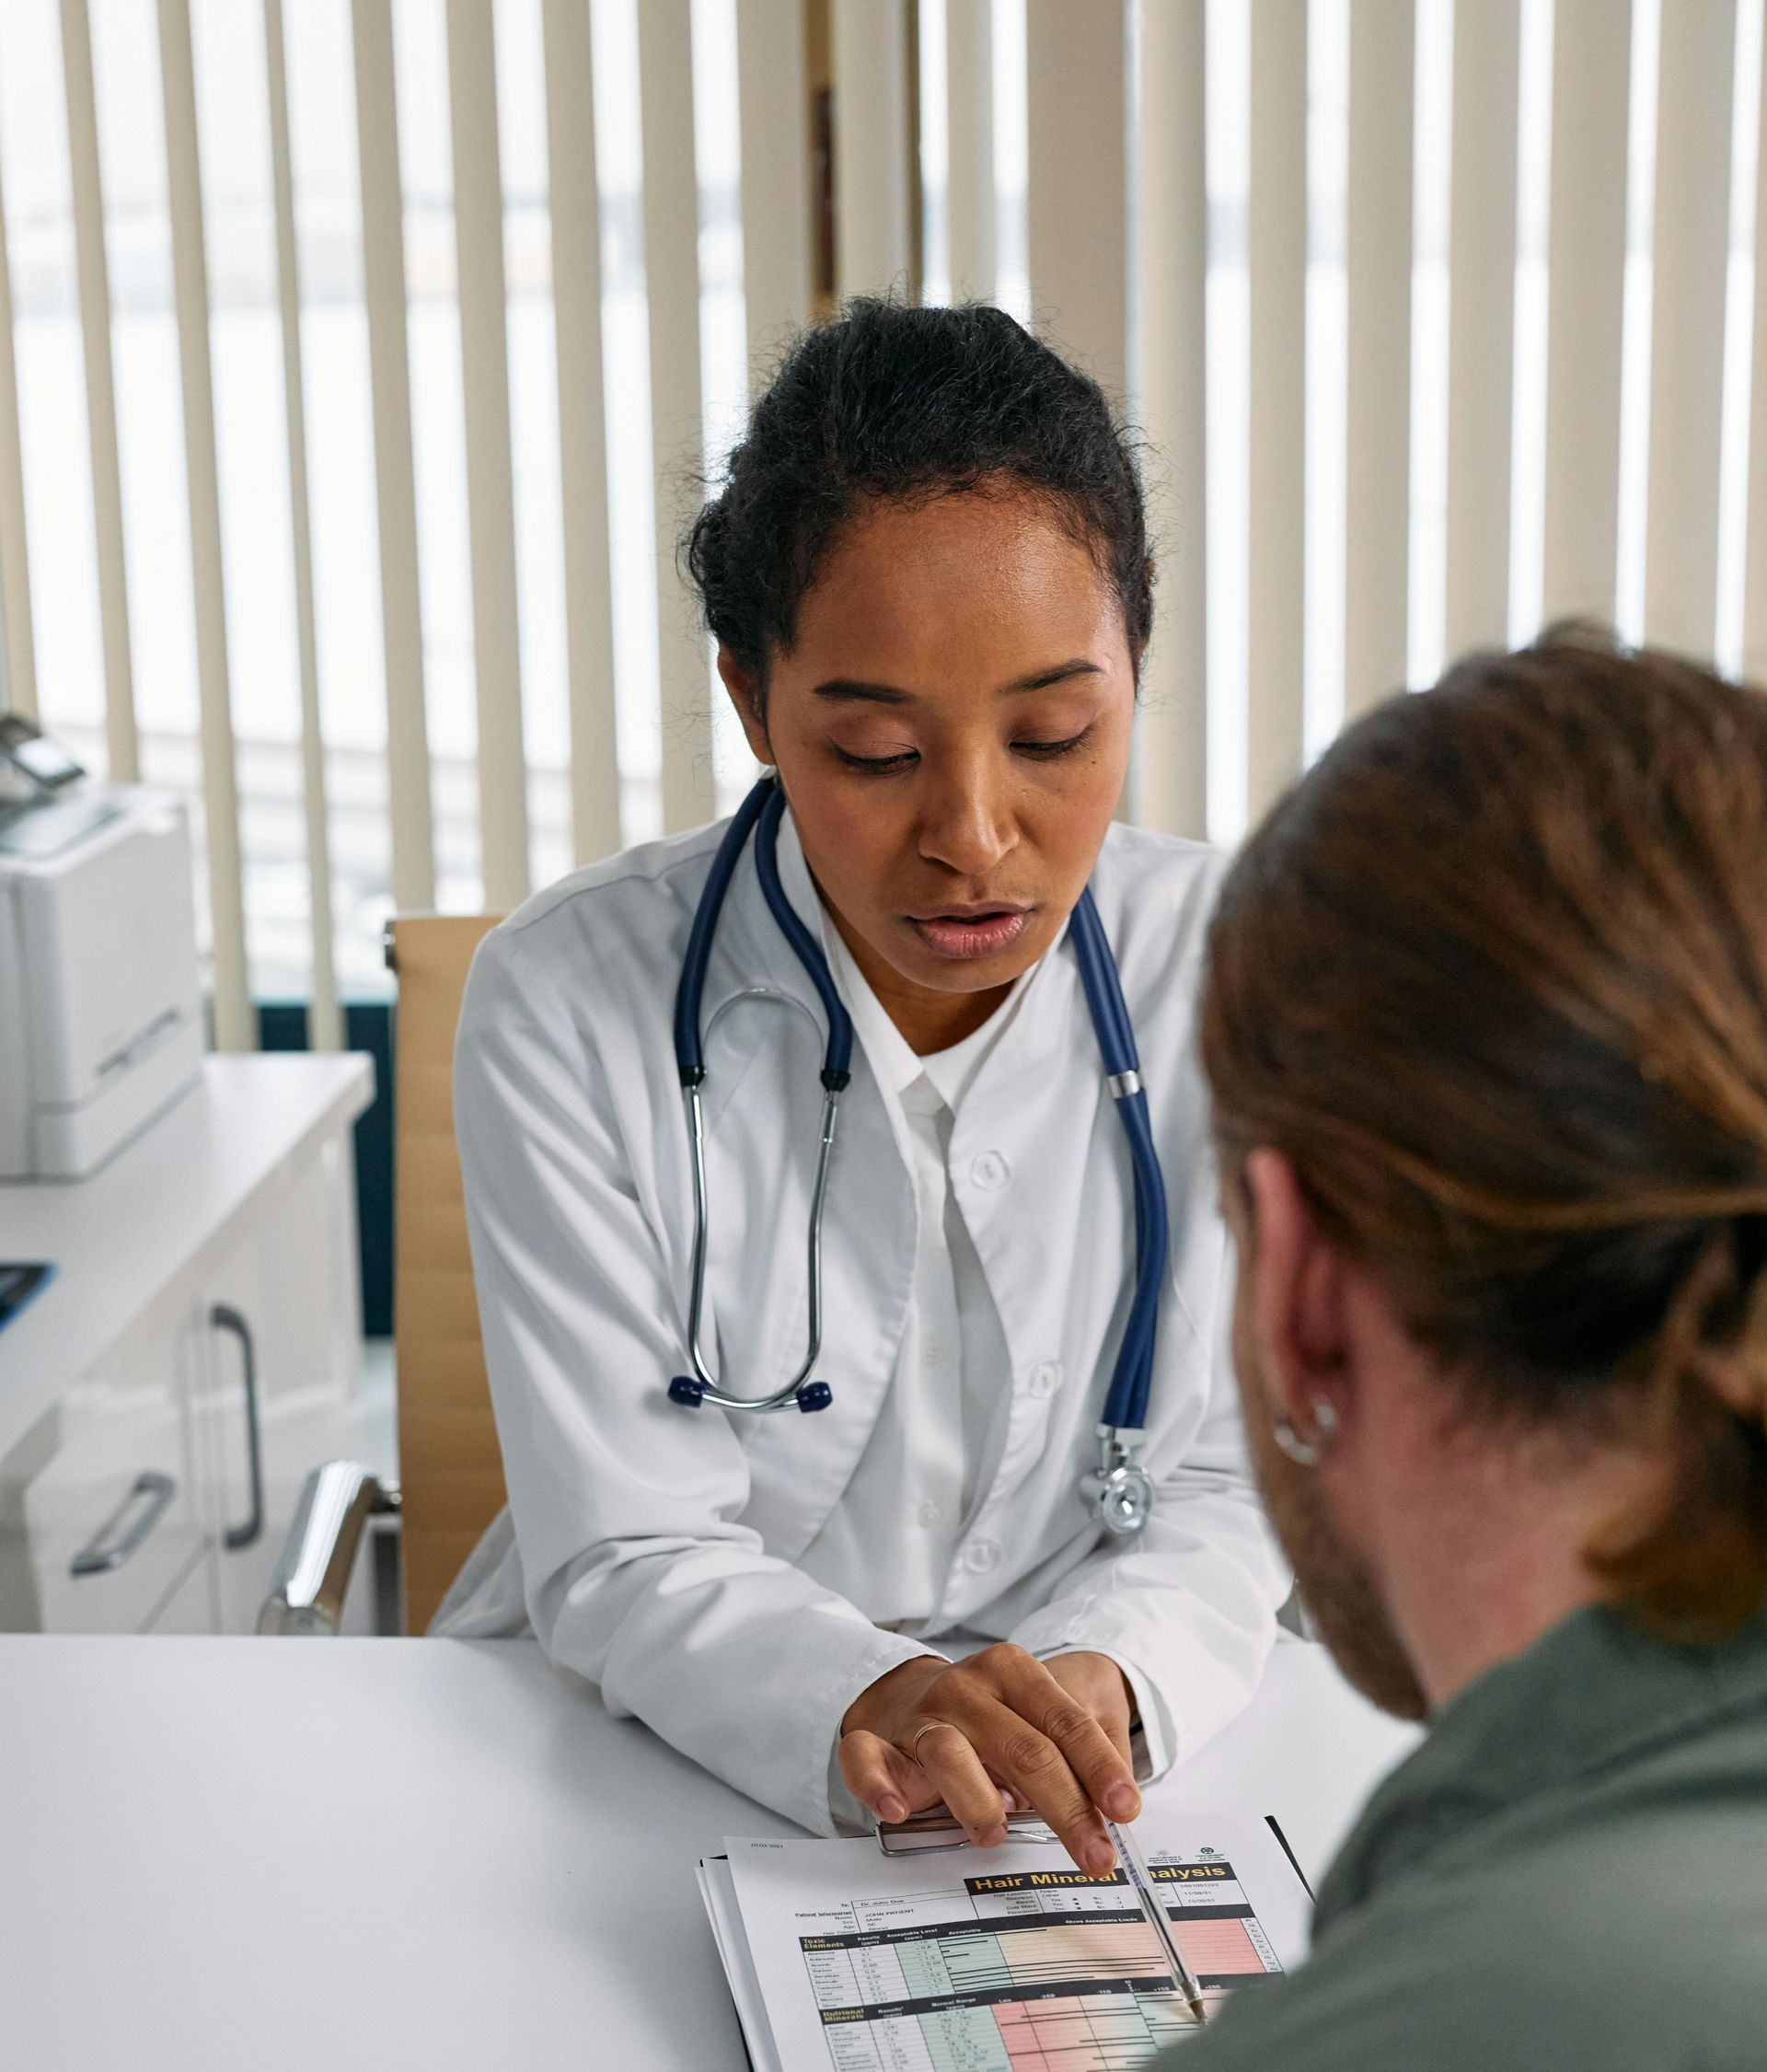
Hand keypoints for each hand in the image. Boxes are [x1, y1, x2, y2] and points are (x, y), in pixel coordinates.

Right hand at [838, 1645, 1139, 1875]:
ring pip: (948, 1753)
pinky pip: (865, 1758)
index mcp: (1013, 1671)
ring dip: (978, 1801)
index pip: (1064, 1721)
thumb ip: (1079, 1755)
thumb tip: (1116, 1809)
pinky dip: (876, 1783)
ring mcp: (919, 1714)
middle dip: (1065, 1807)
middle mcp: (966, 1688)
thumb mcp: (1041, 1718)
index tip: (1126, 1810)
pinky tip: (896, 1809)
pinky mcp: (875, 1739)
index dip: (1098, 1768)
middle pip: (1022, 1747)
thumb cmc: (988, 1715)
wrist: (903, 1689)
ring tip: (996, 1835)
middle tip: (1096, 1855)